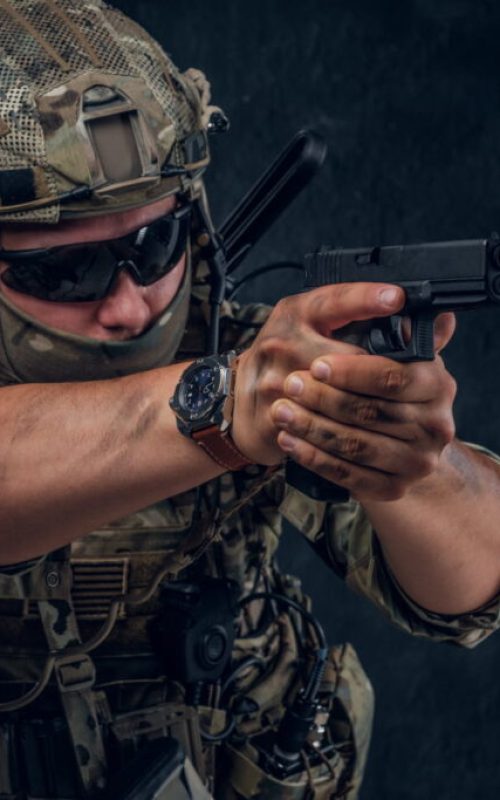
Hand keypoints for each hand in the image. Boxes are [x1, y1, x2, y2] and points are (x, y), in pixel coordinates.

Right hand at [232, 282, 406, 464]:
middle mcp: (282, 341)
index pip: (334, 300)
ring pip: (336, 397)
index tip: (396, 297)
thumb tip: (439, 322)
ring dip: (369, 409)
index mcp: (296, 313)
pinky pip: (319, 429)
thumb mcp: (318, 328)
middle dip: (378, 375)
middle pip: (345, 357)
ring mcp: (275, 381)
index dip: (366, 298)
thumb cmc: (284, 360)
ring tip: (397, 417)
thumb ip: (373, 325)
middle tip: (410, 390)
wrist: (235, 400)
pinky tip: (369, 438)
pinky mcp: (273, 416)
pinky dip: (347, 435)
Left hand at [269, 312, 456, 500]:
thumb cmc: (383, 386)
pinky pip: (348, 475)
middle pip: (369, 412)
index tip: (318, 363)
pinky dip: (314, 458)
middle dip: (323, 398)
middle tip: (288, 383)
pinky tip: (290, 440)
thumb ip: (386, 326)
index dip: (352, 371)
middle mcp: (435, 425)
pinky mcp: (393, 488)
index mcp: (437, 384)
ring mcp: (416, 461)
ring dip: (312, 427)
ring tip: (280, 410)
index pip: (393, 376)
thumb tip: (394, 296)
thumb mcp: (389, 351)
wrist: (395, 439)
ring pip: (354, 445)